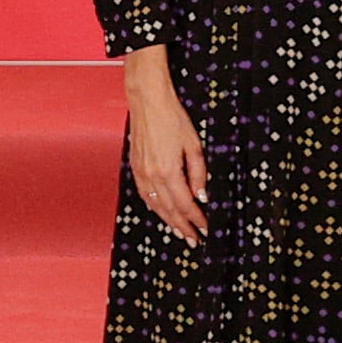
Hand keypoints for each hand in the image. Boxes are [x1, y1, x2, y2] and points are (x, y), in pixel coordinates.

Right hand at [122, 46, 205, 242]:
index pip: (185, 204)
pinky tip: (160, 212)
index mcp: (168, 171)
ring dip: (168, 221)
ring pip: (155, 205)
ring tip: (179, 232)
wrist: (147, 102)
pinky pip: (144, 195)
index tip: (206, 228)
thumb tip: (201, 195)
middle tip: (194, 240)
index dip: (196, 219)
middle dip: (183, 226)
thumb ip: (198, 173)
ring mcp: (141, 172)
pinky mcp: (135, 167)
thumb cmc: (172, 118)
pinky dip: (153, 207)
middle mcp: (152, 176)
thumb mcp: (193, 145)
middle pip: (169, 209)